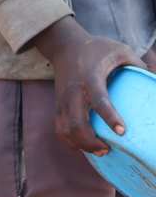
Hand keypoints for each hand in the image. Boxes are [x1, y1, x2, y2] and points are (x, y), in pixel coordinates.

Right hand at [34, 16, 137, 154]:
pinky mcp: (58, 105)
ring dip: (80, 144)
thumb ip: (138, 65)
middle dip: (90, 141)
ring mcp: (63, 99)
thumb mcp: (120, 50)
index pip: (98, 99)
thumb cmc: (97, 49)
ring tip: (100, 150)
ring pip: (65, 129)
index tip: (121, 131)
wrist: (64, 46)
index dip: (109, 116)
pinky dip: (70, 140)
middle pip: (76, 122)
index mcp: (90, 77)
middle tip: (108, 149)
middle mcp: (74, 91)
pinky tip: (84, 145)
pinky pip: (59, 128)